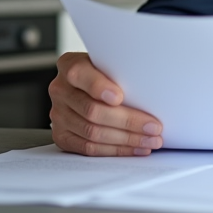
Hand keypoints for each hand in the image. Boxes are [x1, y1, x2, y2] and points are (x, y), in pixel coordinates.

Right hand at [48, 52, 163, 156]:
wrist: (84, 87)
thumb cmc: (105, 73)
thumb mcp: (110, 63)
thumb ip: (120, 71)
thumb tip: (151, 88)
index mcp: (70, 65)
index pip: (80, 75)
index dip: (99, 87)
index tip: (119, 97)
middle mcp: (60, 90)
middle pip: (92, 110)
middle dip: (128, 121)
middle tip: (153, 126)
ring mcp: (58, 114)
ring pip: (93, 133)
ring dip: (126, 139)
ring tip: (150, 140)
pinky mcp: (62, 135)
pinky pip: (89, 148)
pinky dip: (115, 150)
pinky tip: (134, 148)